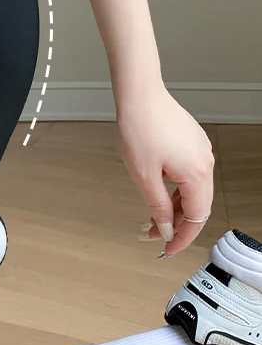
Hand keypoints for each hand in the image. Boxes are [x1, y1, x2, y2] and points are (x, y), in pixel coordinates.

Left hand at [116, 85, 214, 253]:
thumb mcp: (144, 176)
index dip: (182, 238)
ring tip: (152, 217)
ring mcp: (200, 151)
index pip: (196, 218)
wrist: (140, 95)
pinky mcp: (193, 143)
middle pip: (198, 206)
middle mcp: (205, 162)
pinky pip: (190, 175)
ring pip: (193, 191)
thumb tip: (165, 228)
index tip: (168, 249)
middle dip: (176, 224)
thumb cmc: (140, 127)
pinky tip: (160, 194)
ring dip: (175, 207)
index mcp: (196, 173)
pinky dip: (177, 190)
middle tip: (154, 235)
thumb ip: (158, 206)